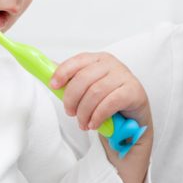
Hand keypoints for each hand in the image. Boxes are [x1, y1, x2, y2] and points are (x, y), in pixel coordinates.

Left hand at [51, 51, 152, 182]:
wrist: (132, 118)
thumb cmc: (108, 99)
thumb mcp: (88, 88)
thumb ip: (72, 80)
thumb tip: (49, 72)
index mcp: (98, 59)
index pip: (77, 61)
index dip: (63, 72)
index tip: (53, 85)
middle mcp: (112, 64)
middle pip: (84, 79)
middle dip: (72, 99)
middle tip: (70, 112)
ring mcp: (124, 76)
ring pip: (95, 92)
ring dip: (84, 112)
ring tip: (83, 123)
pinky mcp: (134, 91)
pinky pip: (110, 103)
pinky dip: (98, 116)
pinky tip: (94, 124)